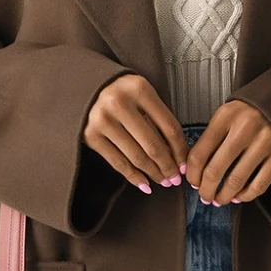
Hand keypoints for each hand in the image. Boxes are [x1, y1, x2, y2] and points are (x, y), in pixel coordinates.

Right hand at [84, 73, 188, 192]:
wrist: (86, 87)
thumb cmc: (120, 91)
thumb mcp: (142, 93)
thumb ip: (158, 117)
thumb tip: (176, 154)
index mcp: (139, 89)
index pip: (169, 127)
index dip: (180, 150)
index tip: (185, 164)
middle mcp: (119, 104)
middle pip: (153, 145)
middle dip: (168, 166)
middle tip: (175, 178)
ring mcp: (103, 120)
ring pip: (136, 156)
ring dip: (153, 173)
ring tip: (163, 181)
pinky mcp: (91, 136)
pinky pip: (118, 162)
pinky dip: (133, 176)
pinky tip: (144, 183)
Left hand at [183, 100, 270, 204]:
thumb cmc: (255, 109)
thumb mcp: (230, 112)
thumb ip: (213, 136)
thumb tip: (196, 168)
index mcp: (226, 116)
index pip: (200, 153)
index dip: (192, 174)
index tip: (192, 181)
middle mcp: (244, 129)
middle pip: (215, 170)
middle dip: (206, 190)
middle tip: (205, 195)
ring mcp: (264, 143)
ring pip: (236, 181)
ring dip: (224, 196)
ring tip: (220, 199)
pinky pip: (259, 184)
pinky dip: (246, 195)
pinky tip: (239, 196)